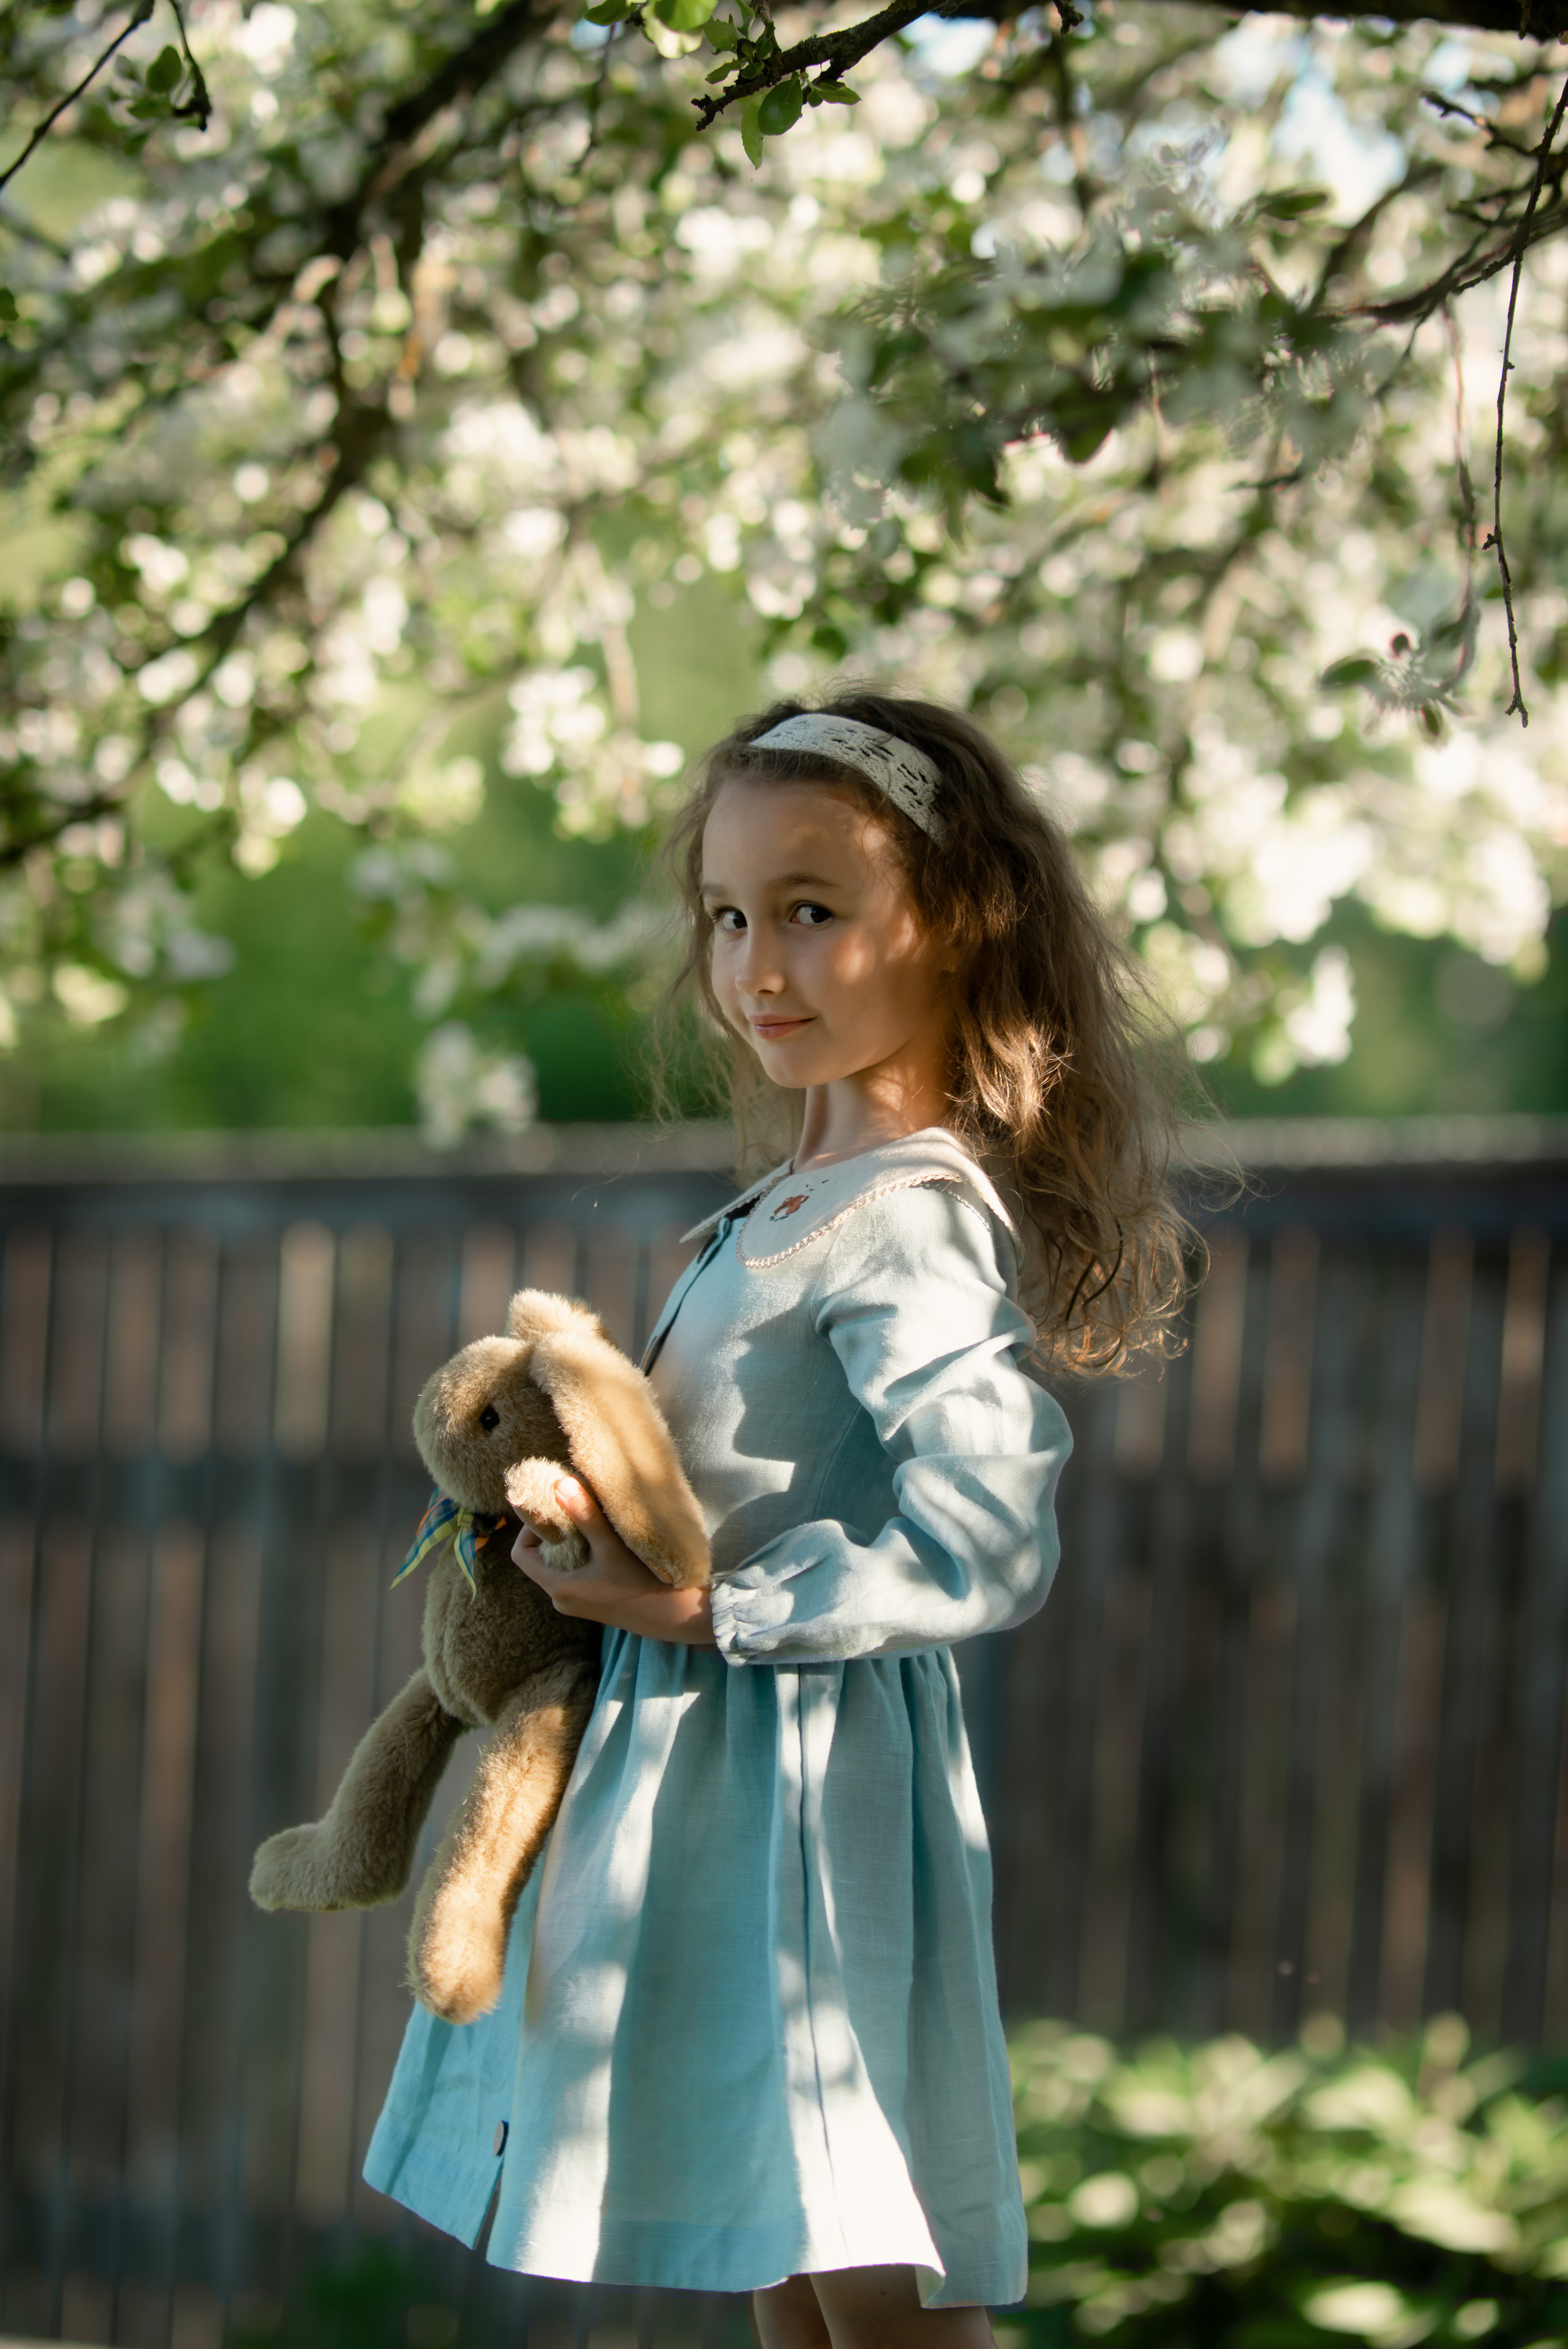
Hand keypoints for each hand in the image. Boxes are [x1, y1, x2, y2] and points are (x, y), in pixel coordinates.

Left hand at [512, 1478, 715, 1646]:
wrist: (677, 1617)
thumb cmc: (644, 1584)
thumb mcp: (612, 1548)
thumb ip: (585, 1516)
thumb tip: (560, 1484)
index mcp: (559, 1589)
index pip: (521, 1554)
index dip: (529, 1529)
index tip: (551, 1509)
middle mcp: (563, 1599)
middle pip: (539, 1558)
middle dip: (552, 1532)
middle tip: (572, 1507)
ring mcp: (578, 1602)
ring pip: (559, 1565)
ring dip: (569, 1542)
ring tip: (589, 1520)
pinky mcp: (594, 1601)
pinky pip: (574, 1573)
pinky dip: (581, 1554)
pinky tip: (604, 1540)